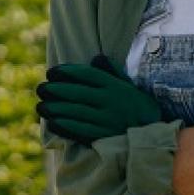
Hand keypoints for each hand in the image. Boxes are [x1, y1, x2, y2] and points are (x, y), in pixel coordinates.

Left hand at [36, 53, 166, 145]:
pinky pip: (79, 130)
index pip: (87, 75)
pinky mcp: (103, 136)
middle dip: (56, 90)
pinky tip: (52, 122)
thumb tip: (96, 58)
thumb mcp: (129, 86)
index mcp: (116, 86)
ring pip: (75, 112)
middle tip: (41, 88)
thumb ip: (112, 72)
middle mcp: (110, 101)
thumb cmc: (138, 107)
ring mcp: (106, 119)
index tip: (52, 72)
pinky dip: (64, 126)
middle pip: (77, 93)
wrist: (152, 134)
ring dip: (55, 109)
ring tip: (41, 106)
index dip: (67, 72)